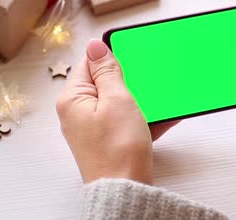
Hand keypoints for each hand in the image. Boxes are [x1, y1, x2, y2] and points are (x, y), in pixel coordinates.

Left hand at [56, 39, 177, 183]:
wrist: (127, 190)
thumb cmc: (119, 149)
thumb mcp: (117, 99)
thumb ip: (107, 71)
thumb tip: (94, 45)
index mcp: (73, 98)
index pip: (89, 63)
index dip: (112, 58)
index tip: (132, 56)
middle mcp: (78, 112)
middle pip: (104, 82)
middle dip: (129, 80)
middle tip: (145, 82)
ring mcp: (92, 128)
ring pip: (118, 102)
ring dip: (139, 100)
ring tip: (158, 101)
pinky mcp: (108, 140)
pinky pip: (126, 119)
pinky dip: (143, 117)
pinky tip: (163, 117)